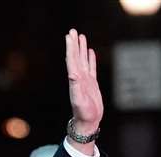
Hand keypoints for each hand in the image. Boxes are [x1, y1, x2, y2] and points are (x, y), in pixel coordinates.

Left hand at [64, 28, 102, 142]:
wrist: (88, 122)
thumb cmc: (83, 113)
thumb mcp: (79, 100)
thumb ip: (75, 87)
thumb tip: (72, 73)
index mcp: (75, 79)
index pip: (72, 60)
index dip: (70, 47)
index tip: (69, 36)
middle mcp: (78, 78)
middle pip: (76, 57)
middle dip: (74, 44)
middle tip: (73, 31)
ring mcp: (85, 80)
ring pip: (83, 60)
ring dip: (81, 48)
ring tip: (81, 36)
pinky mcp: (92, 84)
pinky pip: (91, 68)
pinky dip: (90, 59)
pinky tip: (90, 52)